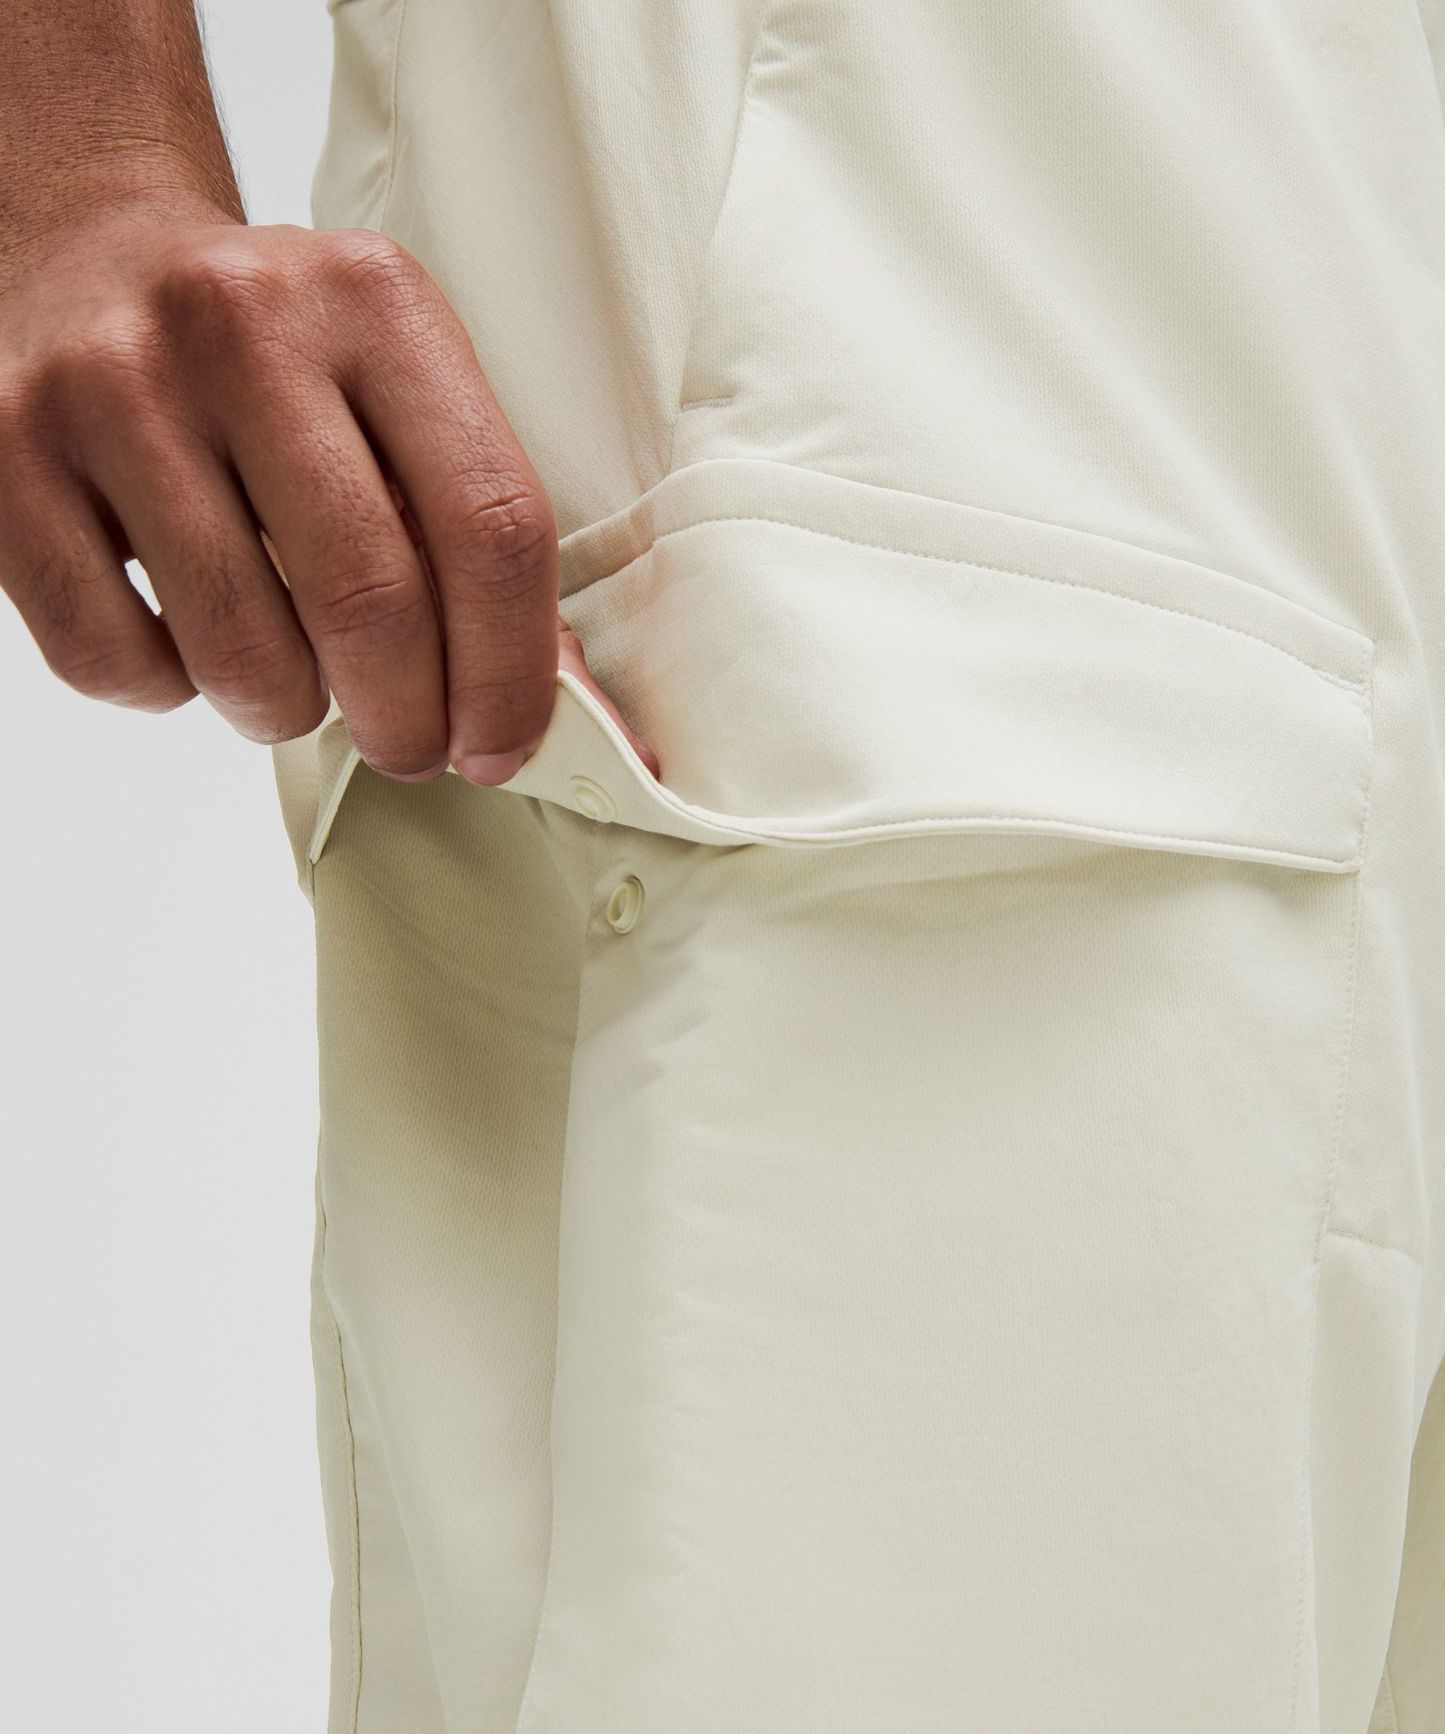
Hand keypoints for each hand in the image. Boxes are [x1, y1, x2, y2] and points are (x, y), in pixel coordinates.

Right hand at [0, 196, 658, 783]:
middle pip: (369, 600)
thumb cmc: (268, 353)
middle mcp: (239, 325)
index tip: (501, 743)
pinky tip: (187, 641)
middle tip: (408, 746)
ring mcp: (110, 387)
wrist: (84, 254)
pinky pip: (113, 660)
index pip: (492, 521)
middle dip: (406, 721)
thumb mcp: (392, 380)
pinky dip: (169, 691)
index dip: (510, 669)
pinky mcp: (5, 456)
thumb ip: (466, 515)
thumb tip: (534, 692)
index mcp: (374, 300)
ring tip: (292, 684)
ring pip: (240, 651)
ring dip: (285, 712)